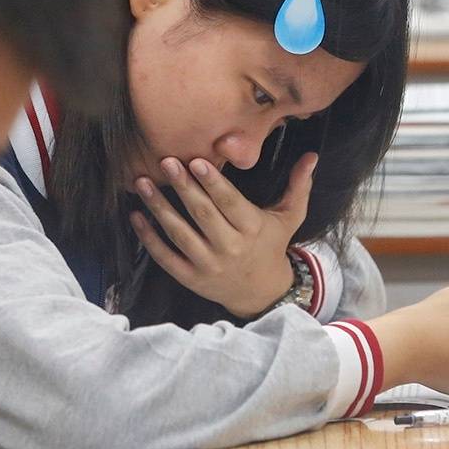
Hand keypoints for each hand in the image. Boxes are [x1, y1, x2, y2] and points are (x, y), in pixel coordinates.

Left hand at [130, 153, 316, 317]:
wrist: (262, 293)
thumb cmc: (272, 246)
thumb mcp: (289, 218)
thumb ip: (298, 186)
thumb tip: (312, 155)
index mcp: (252, 229)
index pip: (230, 203)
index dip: (213, 183)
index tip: (196, 161)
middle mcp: (230, 248)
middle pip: (203, 215)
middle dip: (183, 187)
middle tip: (165, 162)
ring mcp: (208, 265)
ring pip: (180, 234)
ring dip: (158, 208)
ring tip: (142, 183)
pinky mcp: (191, 279)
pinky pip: (166, 257)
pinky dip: (149, 238)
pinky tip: (135, 217)